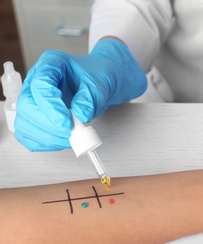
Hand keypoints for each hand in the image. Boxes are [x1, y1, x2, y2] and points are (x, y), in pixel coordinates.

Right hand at [15, 38, 146, 150]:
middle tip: (72, 133)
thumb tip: (80, 116)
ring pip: (24, 122)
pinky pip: (28, 134)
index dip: (51, 108)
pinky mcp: (33, 115)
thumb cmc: (96, 77)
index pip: (40, 86)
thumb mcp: (99, 84)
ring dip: (47, 137)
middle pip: (27, 105)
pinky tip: (62, 141)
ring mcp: (32, 98)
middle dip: (49, 125)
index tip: (68, 124)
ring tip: (71, 138)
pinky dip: (44, 142)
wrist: (98, 85)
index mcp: (51, 63)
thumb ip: (90, 98)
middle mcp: (36, 79)